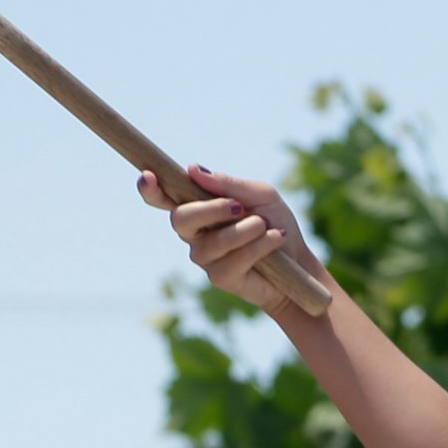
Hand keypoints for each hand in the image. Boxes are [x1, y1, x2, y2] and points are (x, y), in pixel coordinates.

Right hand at [140, 165, 332, 316]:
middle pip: (181, 218)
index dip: (150, 189)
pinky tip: (275, 240)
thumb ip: (229, 184)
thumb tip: (193, 170)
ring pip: (213, 241)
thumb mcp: (259, 195)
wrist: (299, 261)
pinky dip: (258, 246)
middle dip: (212, 209)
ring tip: (267, 227)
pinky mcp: (220, 277)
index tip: (147, 176)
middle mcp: (194, 232)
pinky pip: (232, 260)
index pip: (163, 198)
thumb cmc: (275, 222)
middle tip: (239, 207)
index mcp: (197, 206)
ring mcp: (204, 256)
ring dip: (246, 230)